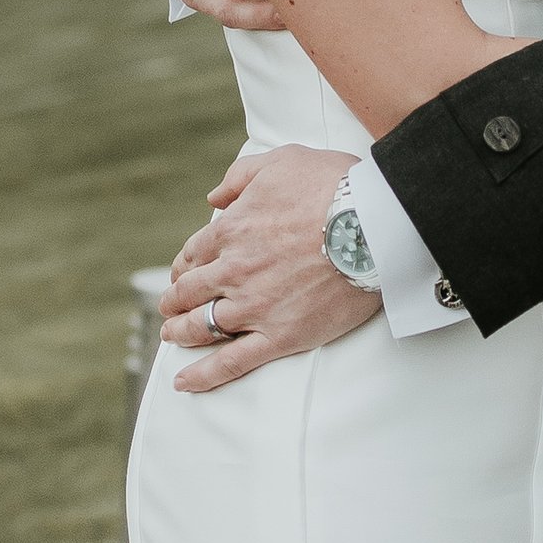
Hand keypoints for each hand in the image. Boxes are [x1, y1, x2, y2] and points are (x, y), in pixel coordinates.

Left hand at [160, 143, 379, 387]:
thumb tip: (214, 199)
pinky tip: (184, 382)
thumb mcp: (281, 160)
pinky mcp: (280, 336)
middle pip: (191, 292)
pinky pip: (232, 362)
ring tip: (172, 336)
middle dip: (175, 301)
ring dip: (180, 332)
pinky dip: (203, 375)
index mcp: (232, 230)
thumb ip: (240, 176)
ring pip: (203, 327)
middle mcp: (234, 271)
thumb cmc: (333, 186)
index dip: (185, 266)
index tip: (182, 273)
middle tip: (170, 308)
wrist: (373, 223)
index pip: (194, 254)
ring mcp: (254, 307)